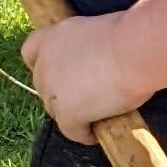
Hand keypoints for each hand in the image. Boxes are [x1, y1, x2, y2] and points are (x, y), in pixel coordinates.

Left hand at [22, 14, 154, 142]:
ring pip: (56, 111)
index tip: (59, 73)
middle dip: (60, 92)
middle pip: (43, 86)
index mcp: (53, 36)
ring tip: (95, 117)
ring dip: (72, 114)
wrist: (136, 50)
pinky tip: (97, 134)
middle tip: (86, 96)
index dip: (42, 65)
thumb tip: (98, 61)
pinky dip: (84, 134)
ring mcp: (52, 89)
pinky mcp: (67, 112)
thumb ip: (86, 47)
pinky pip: (72, 131)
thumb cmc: (131, 37)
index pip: (30, 52)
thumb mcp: (98, 33)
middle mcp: (46, 61)